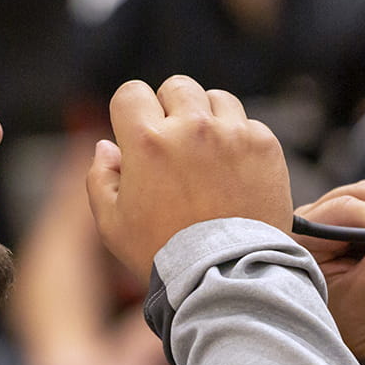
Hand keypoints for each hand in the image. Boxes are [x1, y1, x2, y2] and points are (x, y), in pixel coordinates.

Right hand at [88, 76, 291, 277]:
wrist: (226, 278)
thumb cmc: (165, 256)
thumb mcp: (112, 224)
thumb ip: (100, 178)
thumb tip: (106, 146)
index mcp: (147, 141)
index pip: (131, 92)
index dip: (130, 111)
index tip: (138, 131)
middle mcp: (191, 128)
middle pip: (176, 87)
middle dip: (171, 109)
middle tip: (175, 145)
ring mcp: (232, 134)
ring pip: (215, 99)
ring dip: (208, 118)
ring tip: (207, 155)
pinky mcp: (264, 146)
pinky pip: (248, 123)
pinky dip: (239, 140)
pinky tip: (234, 171)